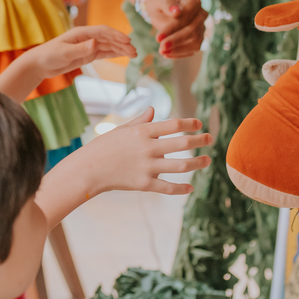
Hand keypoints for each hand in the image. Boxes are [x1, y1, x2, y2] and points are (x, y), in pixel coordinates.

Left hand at [23, 26, 136, 78]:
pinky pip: (103, 53)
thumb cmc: (49, 55)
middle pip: (108, 38)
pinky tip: (124, 56)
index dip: (116, 35)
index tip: (127, 41)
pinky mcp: (87, 55)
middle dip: (122, 44)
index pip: (103, 31)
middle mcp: (86, 38)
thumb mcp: (64, 53)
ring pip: (108, 46)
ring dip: (121, 49)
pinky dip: (114, 54)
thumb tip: (96, 43)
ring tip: (134, 54)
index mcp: (81, 33)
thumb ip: (80, 49)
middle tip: (134, 51)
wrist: (40, 64)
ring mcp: (88, 46)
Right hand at [81, 107, 210, 194]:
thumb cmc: (104, 147)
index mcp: (142, 132)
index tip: (199, 124)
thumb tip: (154, 110)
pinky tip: (190, 187)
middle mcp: (147, 148)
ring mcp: (147, 167)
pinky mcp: (144, 184)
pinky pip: (168, 187)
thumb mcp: (121, 129)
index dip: (190, 123)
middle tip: (210, 139)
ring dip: (197, 163)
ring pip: (180, 166)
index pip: (173, 125)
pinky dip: (181, 189)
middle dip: (200, 141)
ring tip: (206, 161)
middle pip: (182, 144)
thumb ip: (140, 121)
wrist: (88, 169)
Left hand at [145, 0, 207, 58]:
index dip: (172, 29)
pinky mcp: (199, 38)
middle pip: (193, 31)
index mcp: (194, 2)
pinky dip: (180, 53)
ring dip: (179, 49)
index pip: (186, 18)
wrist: (161, 7)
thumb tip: (177, 12)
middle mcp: (201, 14)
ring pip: (196, 42)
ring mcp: (201, 27)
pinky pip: (193, 49)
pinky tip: (167, 54)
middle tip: (161, 48)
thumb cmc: (160, 1)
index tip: (158, 38)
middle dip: (176, 41)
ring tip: (162, 52)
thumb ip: (167, 4)